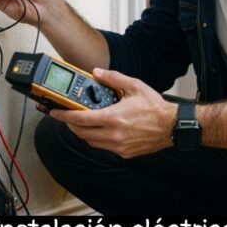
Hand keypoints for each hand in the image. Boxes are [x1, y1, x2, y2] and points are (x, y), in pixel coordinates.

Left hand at [47, 69, 177, 157]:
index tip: (54, 112)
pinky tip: (101, 130)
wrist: (172, 126)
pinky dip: (97, 139)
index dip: (63, 116)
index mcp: (113, 117)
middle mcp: (113, 134)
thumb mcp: (135, 86)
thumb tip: (97, 73)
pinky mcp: (124, 153)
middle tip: (68, 116)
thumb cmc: (155, 108)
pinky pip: (103, 148)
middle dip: (71, 124)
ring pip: (90, 142)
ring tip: (84, 122)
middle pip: (81, 133)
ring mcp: (118, 146)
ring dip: (84, 133)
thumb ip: (113, 78)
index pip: (80, 119)